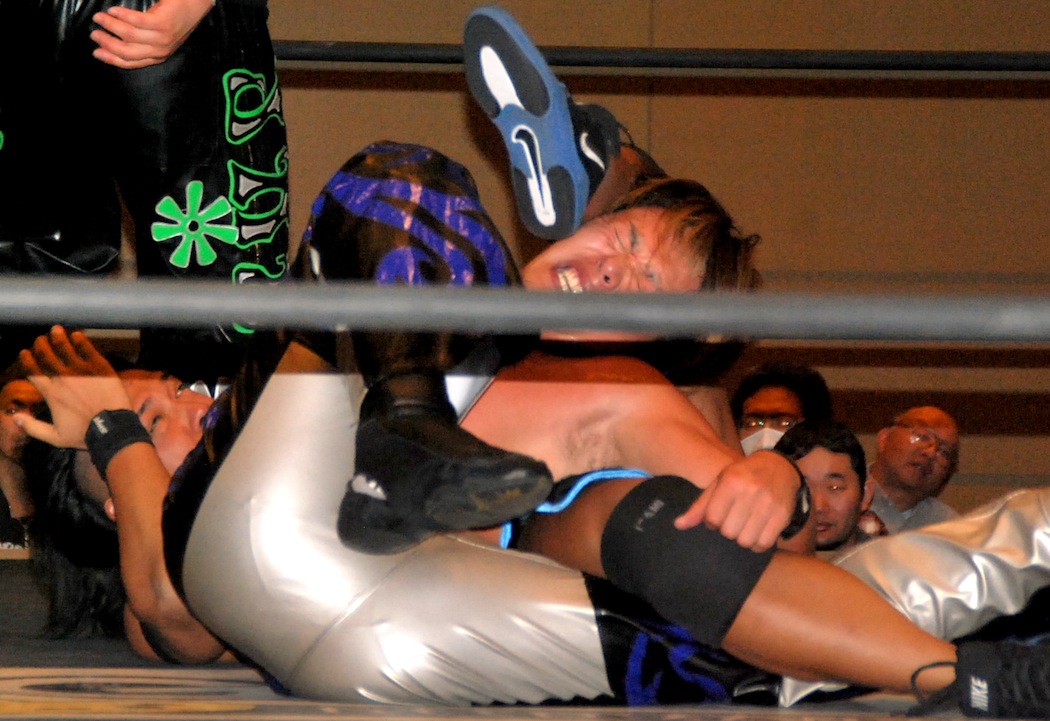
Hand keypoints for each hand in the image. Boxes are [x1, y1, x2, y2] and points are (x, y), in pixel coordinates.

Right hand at [17, 326, 132, 448]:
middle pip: (47, 356)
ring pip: (66, 349)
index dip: (27, 361)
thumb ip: (33, 427)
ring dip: (59, 338)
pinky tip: (77, 335)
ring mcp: (82, 371)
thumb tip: (15, 417)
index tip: (24, 352)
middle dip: (41, 345)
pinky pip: (88, 350)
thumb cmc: (84, 434)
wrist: (112, 428)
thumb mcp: (54, 437)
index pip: (34, 372)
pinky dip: (81, 341)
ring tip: (56, 329)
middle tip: (40, 339)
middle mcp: (63, 378)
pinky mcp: (100, 367)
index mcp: (51, 393)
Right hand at [90, 0, 212, 68]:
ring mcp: (162, 38)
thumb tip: (113, 41)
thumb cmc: (173, 18)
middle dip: (107, 44)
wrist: (193, 5)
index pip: (131, 62)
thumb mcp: (157, 36)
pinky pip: (137, 21)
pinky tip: (113, 10)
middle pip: (127, 52)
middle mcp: (160, 50)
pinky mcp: (163, 24)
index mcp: (157, 56)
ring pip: (129, 36)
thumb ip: (141, 42)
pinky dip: (122, 16)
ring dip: (110, 26)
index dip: (111, 58)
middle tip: (94, 33)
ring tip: (99, 17)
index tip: (96, 52)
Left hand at [673, 449, 800, 551]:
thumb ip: (700, 506)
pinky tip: (757, 533)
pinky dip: (758, 544)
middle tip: (733, 521)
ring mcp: (768, 504)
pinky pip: (764, 544)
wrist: (780, 466)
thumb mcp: (719, 483)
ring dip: (742, 539)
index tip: (718, 517)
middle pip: (729, 532)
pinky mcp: (783, 515)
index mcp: (731, 481)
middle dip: (728, 531)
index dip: (712, 522)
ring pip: (746, 541)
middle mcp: (750, 491)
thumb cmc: (743, 476)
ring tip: (744, 527)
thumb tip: (678, 525)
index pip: (712, 518)